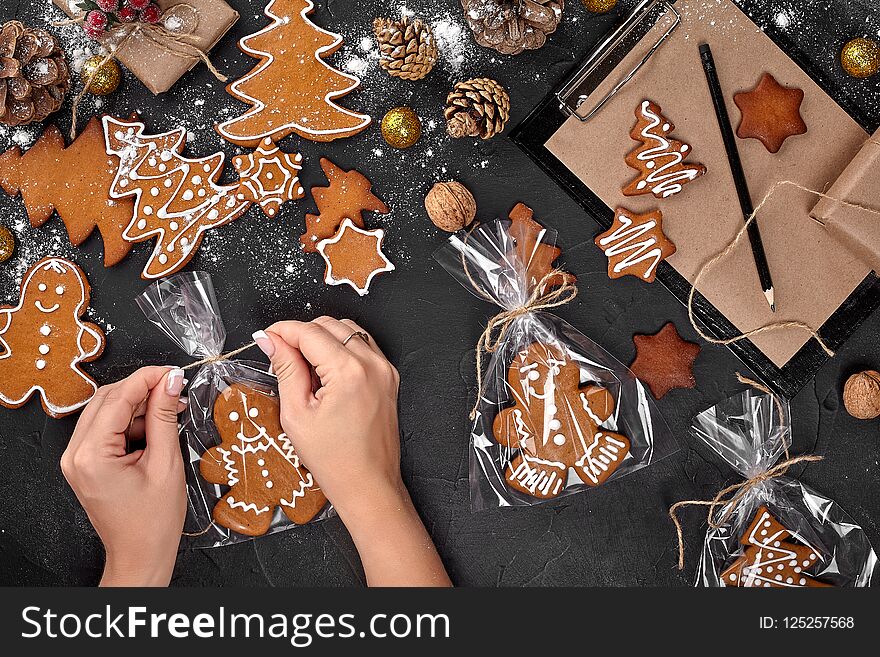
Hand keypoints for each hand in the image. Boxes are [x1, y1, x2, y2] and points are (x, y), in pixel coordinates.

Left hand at [61, 366, 186, 586]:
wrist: (140, 554)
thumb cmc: (153, 521)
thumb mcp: (166, 463)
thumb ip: (164, 417)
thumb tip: (170, 383)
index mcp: (92, 455)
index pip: (118, 398)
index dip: (148, 379)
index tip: (174, 372)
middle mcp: (76, 454)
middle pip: (108, 400)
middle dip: (143, 390)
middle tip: (176, 388)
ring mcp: (78, 459)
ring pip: (107, 411)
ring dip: (139, 406)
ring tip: (171, 410)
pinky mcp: (86, 463)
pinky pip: (107, 428)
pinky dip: (131, 422)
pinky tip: (156, 426)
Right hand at [254, 317, 400, 518]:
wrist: (368, 484)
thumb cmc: (335, 460)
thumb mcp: (297, 414)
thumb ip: (286, 369)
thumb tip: (272, 341)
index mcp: (349, 372)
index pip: (309, 332)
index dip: (282, 331)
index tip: (267, 337)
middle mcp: (372, 365)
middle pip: (329, 325)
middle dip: (301, 334)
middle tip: (281, 356)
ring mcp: (384, 370)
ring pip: (348, 331)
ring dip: (322, 338)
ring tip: (304, 368)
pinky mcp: (388, 377)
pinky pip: (362, 346)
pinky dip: (341, 348)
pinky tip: (326, 372)